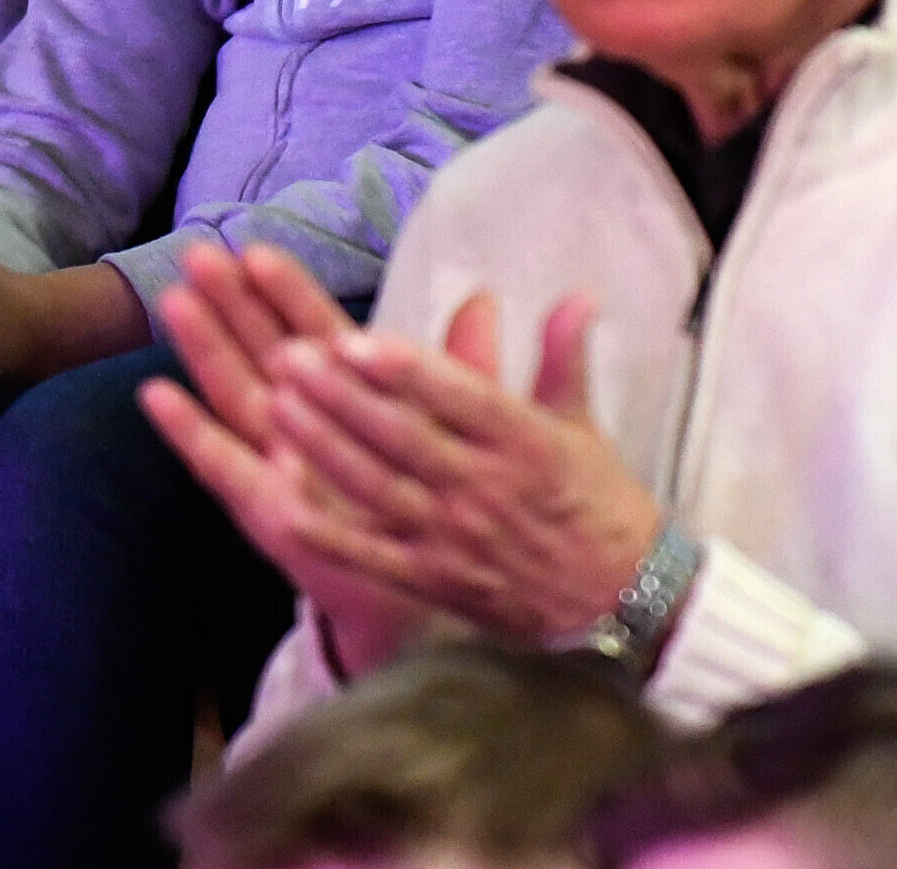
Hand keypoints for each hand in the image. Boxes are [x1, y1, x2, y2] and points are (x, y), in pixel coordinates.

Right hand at [139, 244, 434, 679]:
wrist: (426, 590)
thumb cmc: (440, 498)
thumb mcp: (462, 427)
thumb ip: (467, 367)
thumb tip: (487, 298)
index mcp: (354, 394)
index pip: (315, 328)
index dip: (288, 290)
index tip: (255, 247)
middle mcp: (309, 422)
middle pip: (264, 349)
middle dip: (232, 303)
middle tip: (199, 256)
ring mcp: (281, 463)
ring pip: (236, 393)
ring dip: (204, 349)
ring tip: (175, 303)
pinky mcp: (268, 509)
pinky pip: (223, 466)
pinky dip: (189, 432)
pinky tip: (157, 395)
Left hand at [264, 289, 665, 646]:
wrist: (621, 603)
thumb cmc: (597, 505)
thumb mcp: (583, 426)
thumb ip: (563, 356)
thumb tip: (577, 293)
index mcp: (523, 442)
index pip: (458, 398)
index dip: (405, 370)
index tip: (355, 339)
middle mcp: (484, 487)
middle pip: (402, 438)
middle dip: (340, 396)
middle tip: (288, 356)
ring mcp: (454, 538)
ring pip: (377, 488)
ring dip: (323, 447)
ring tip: (275, 403)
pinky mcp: (434, 580)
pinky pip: (372, 555)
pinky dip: (329, 531)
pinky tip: (284, 500)